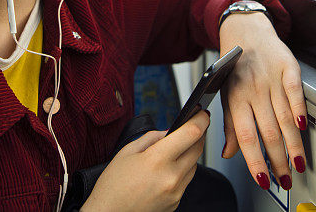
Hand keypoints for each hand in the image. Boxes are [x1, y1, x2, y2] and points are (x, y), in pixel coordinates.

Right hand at [81, 110, 209, 211]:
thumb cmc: (113, 186)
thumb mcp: (127, 152)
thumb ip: (152, 137)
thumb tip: (170, 131)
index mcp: (157, 160)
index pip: (191, 133)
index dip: (200, 119)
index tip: (202, 113)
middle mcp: (171, 177)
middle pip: (198, 148)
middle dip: (198, 134)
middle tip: (191, 126)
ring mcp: (176, 193)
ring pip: (194, 165)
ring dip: (190, 153)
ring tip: (175, 149)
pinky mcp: (176, 203)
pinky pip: (186, 180)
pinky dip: (182, 170)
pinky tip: (168, 169)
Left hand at [218, 13, 305, 191]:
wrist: (245, 31)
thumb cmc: (234, 68)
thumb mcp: (225, 95)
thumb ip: (230, 126)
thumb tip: (229, 153)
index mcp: (235, 98)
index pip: (246, 136)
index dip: (255, 160)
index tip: (263, 179)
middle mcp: (253, 89)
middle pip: (268, 130)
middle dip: (278, 159)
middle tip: (285, 178)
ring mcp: (271, 78)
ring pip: (284, 116)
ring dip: (293, 144)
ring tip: (298, 163)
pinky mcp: (288, 68)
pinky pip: (295, 91)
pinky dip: (300, 108)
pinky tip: (303, 126)